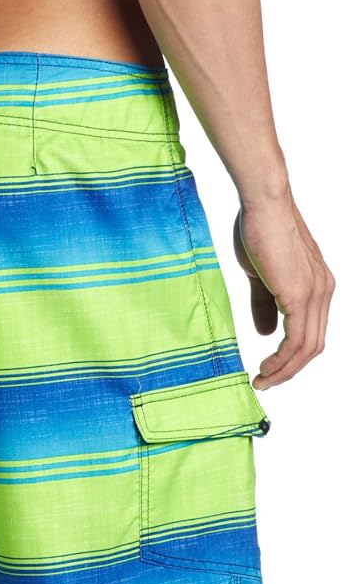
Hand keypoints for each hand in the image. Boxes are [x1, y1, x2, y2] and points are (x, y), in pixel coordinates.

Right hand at [233, 193, 334, 387]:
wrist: (264, 202)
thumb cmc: (260, 228)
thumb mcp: (262, 275)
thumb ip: (266, 305)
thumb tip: (266, 333)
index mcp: (318, 285)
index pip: (312, 332)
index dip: (292, 356)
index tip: (270, 368)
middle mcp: (323, 291)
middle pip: (313, 346)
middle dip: (289, 370)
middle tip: (265, 381)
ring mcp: (314, 293)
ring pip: (306, 348)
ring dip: (284, 371)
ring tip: (262, 380)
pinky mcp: (300, 294)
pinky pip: (295, 341)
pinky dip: (281, 360)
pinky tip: (265, 367)